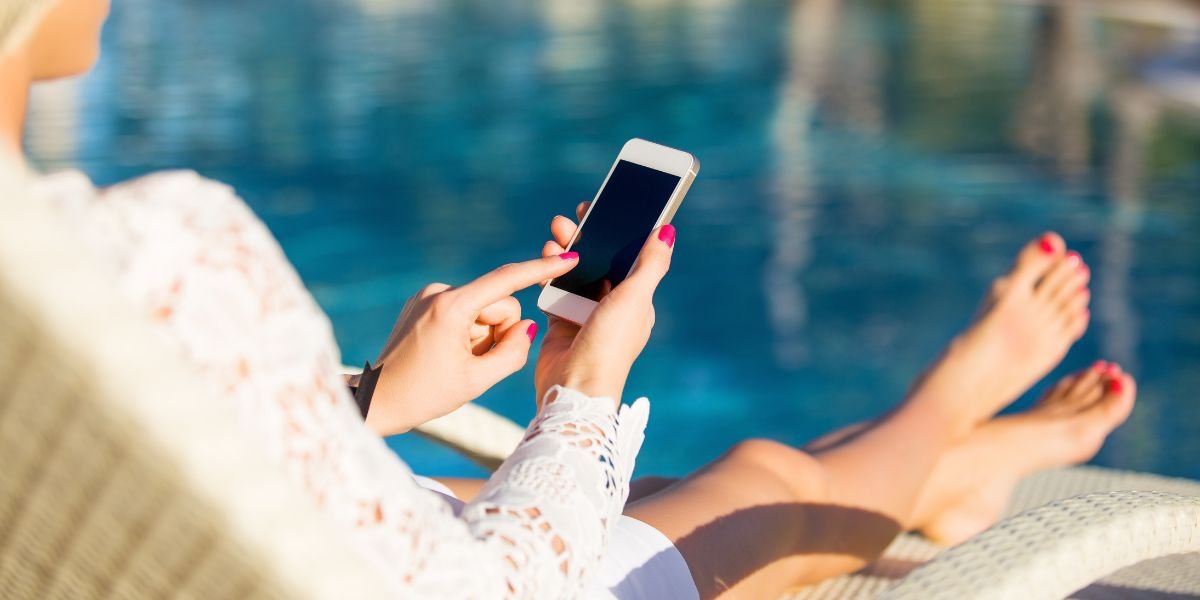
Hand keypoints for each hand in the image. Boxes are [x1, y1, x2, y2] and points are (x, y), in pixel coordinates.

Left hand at [366, 253, 580, 435]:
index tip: (569, 258)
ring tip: (456, 362)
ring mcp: (428, 296)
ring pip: (483, 310)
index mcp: (451, 307)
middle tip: (476, 364)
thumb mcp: (477, 381)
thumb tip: (527, 327)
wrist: (377, 401)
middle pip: (498, 304)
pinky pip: (464, 312)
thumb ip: (513, 353)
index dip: (542, 269)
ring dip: (481, 336)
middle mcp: (438, 292)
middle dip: (498, 332)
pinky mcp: (423, 303)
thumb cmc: (423, 395)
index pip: (507, 281)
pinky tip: (446, 355)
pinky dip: (467, 333)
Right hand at [535, 202, 674, 405]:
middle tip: (572, 217)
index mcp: (636, 301)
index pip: (630, 258)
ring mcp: (586, 315)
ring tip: (555, 235)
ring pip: (576, 274)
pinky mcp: (561, 323)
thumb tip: (668, 230)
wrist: (574, 387)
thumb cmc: (610, 345)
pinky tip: (544, 260)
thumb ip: (651, 264)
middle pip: (600, 262)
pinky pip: (555, 290)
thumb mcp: (635, 298)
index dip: (620, 232)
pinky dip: (549, 274)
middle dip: (587, 238)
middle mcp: (613, 307)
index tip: (606, 208)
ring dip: (565, 253)